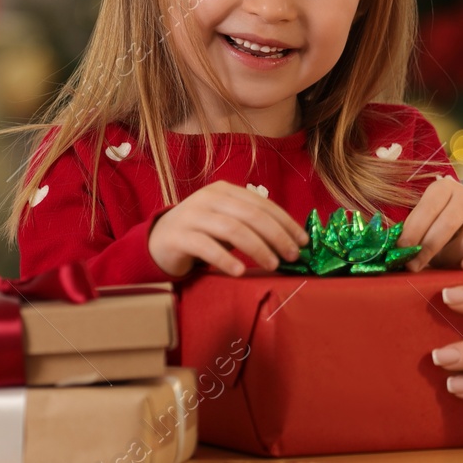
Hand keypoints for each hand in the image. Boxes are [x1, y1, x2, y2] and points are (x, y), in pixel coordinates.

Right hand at [147, 180, 307, 276]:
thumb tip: (291, 240)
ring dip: (258, 248)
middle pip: (251, 215)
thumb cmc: (202, 232)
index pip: (262, 204)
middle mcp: (209, 198)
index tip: (303, 241)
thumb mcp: (228, 221)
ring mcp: (192, 215)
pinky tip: (240, 271)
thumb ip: (252, 224)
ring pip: (233, 229)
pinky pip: (207, 247)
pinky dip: (226, 259)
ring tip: (273, 264)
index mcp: (225, 190)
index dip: (286, 222)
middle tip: (293, 256)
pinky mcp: (179, 236)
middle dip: (277, 236)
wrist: (159, 241)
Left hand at [398, 176, 462, 271]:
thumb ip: (412, 232)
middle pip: (447, 225)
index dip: (413, 231)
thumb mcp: (425, 222)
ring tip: (440, 262)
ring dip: (450, 258)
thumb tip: (394, 251)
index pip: (427, 208)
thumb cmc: (439, 225)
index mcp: (444, 187)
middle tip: (414, 266)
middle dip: (427, 249)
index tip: (401, 251)